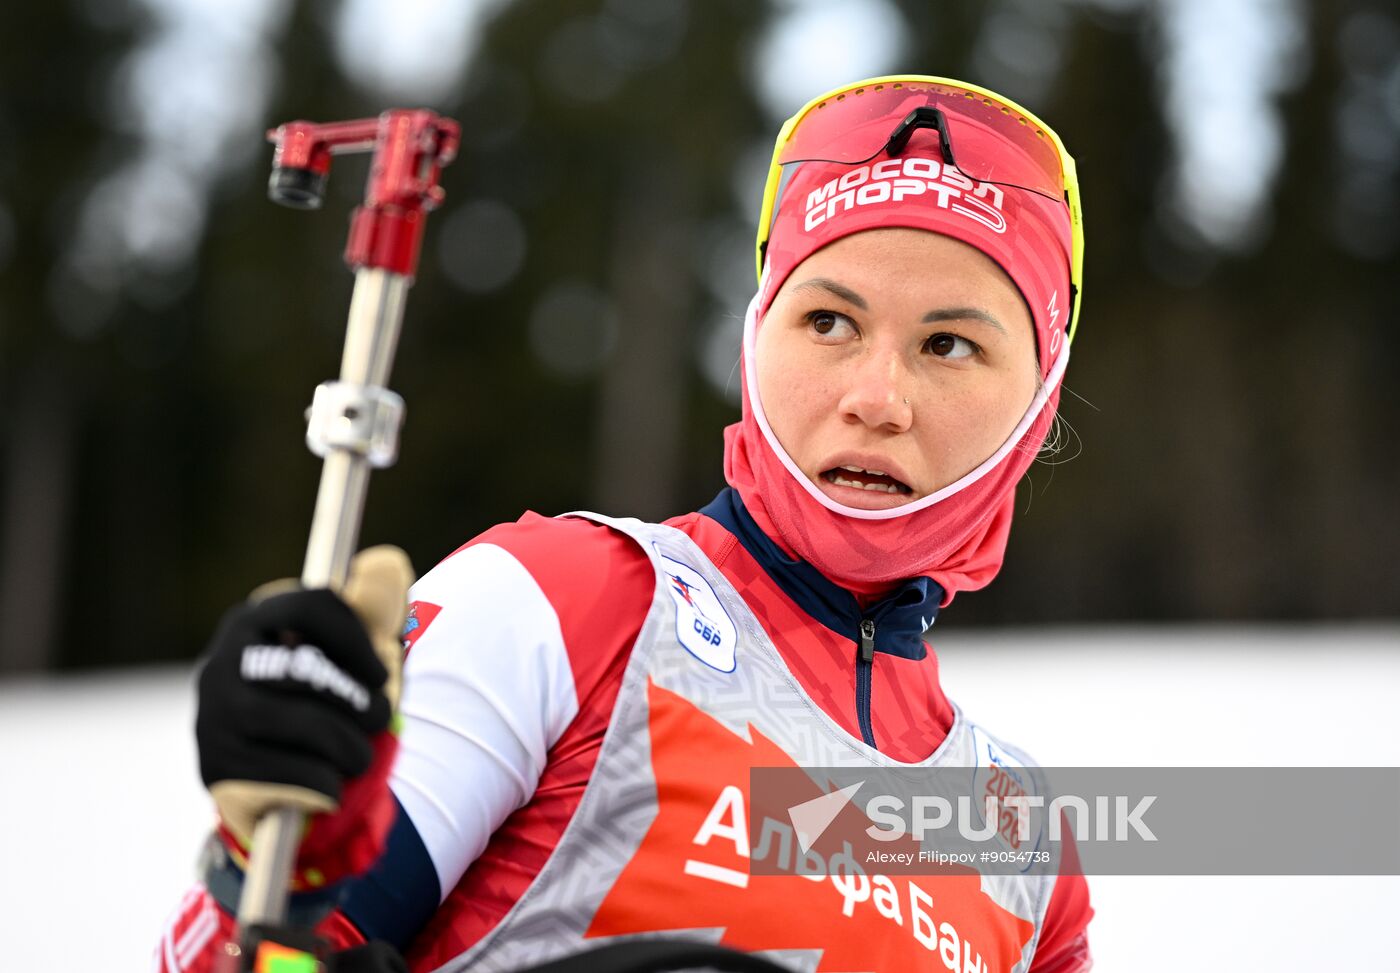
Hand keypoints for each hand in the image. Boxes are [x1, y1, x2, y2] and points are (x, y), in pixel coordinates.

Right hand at [196, 546, 413, 844]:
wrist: (281, 774)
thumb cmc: (327, 698)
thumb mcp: (354, 648)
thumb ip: (375, 604)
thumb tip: (386, 562)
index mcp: (257, 618)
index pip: (313, 606)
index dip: (360, 641)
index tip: (382, 675)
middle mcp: (224, 661)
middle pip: (306, 670)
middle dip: (356, 701)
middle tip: (379, 719)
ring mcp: (213, 714)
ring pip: (298, 723)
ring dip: (346, 745)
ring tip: (360, 755)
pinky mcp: (214, 765)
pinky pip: (283, 773)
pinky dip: (321, 782)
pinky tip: (331, 783)